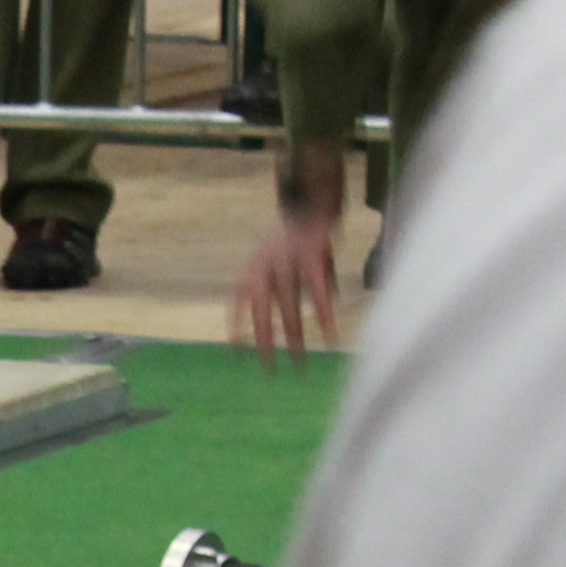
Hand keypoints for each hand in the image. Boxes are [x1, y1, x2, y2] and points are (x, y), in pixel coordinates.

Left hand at [235, 141, 349, 366]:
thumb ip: (279, 287)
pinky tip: (330, 334)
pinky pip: (318, 291)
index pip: (238, 302)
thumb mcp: (276, 258)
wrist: (313, 193)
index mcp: (253, 267)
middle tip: (269, 372)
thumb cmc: (296, 233)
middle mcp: (265, 265)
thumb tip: (287, 319)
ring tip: (299, 362)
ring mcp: (288, 260)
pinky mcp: (313, 255)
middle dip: (264, 343)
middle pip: (261, 312)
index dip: (236, 328)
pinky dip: (324, 313)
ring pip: (290, 307)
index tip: (235, 355)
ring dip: (294, 336)